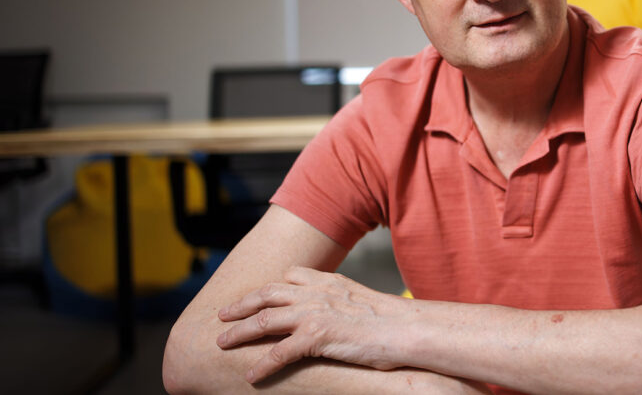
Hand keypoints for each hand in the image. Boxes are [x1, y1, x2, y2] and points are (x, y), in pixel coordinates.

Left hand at [216, 266, 403, 382]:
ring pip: (264, 320)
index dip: (269, 286)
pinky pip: (279, 352)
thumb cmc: (393, 321)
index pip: (290, 276)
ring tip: (221, 344)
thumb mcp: (362, 300)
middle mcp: (318, 292)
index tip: (256, 296)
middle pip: (267, 294)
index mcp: (330, 281)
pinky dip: (262, 365)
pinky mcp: (317, 336)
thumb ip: (342, 300)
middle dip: (241, 305)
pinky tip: (251, 376)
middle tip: (223, 316)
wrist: (408, 329)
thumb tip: (336, 313)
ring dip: (239, 333)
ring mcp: (315, 313)